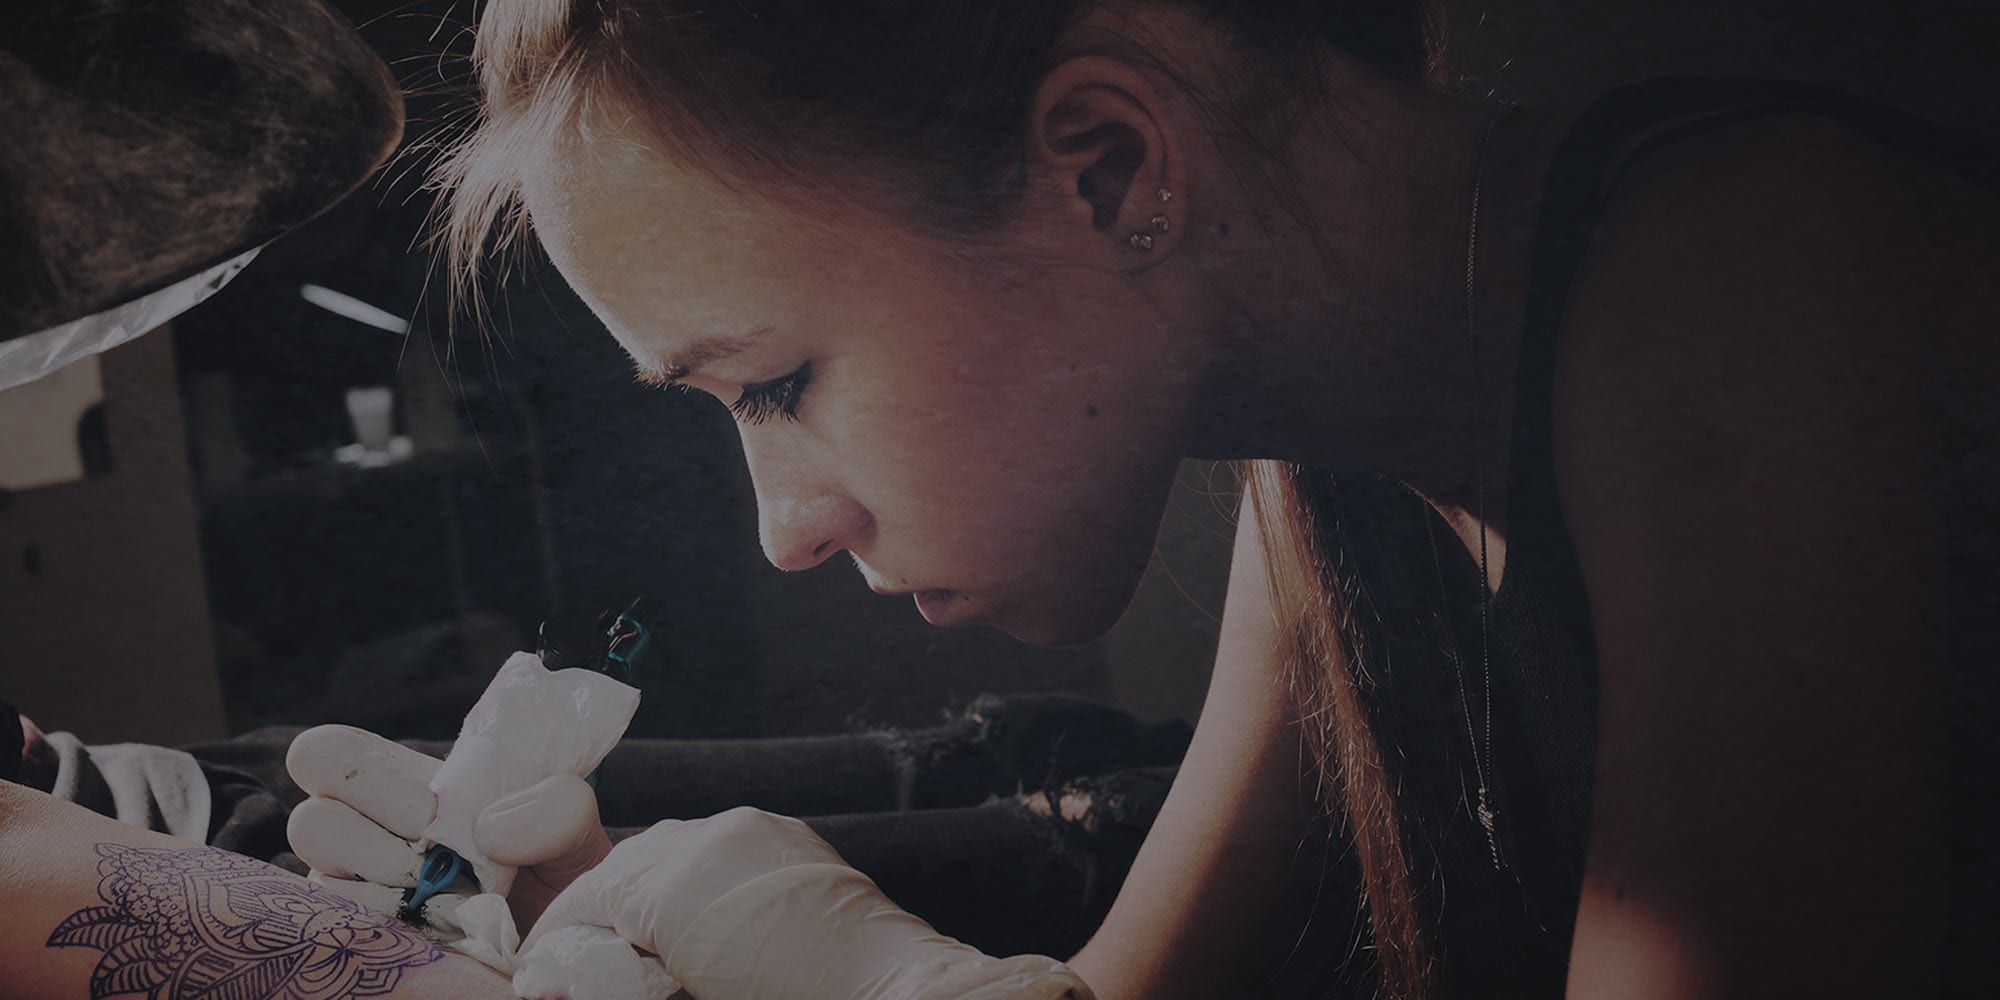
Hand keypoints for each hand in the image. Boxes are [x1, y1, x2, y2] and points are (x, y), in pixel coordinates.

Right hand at [285, 724, 610, 931]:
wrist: (560, 941)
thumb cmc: (555, 874)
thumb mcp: (573, 829)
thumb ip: (555, 808)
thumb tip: (486, 828)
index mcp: (399, 786)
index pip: (328, 755)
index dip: (356, 770)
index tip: (428, 803)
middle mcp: (360, 834)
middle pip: (309, 818)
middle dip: (380, 832)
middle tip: (437, 852)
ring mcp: (350, 892)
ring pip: (321, 878)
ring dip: (390, 884)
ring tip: (447, 896)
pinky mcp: (354, 941)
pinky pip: (338, 929)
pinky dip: (391, 925)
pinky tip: (436, 929)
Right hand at [527, 807, 1091, 999]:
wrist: (895, 997)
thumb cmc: (796, 998)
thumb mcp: (691, 991)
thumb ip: (628, 975)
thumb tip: (563, 981)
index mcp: (679, 883)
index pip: (589, 899)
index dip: (560, 937)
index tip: (548, 967)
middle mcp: (714, 837)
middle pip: (626, 867)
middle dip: (604, 915)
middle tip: (593, 961)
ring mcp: (756, 829)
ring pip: (671, 851)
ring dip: (650, 894)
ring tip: (647, 947)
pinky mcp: (789, 835)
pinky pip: (719, 847)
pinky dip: (697, 880)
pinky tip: (700, 923)